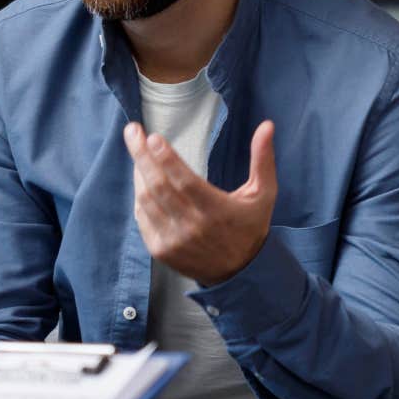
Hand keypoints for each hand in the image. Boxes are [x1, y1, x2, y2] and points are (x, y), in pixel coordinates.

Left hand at [125, 118, 278, 285]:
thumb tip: (266, 125)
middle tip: (132, 132)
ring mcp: (174, 240)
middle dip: (141, 156)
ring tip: (137, 152)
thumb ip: (263, 160)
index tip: (152, 137)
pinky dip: (140, 197)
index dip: (166, 158)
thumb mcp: (263, 194)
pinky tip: (141, 180)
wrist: (239, 273)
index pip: (185, 180)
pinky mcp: (161, 250)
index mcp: (217, 210)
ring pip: (147, 200)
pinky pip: (142, 218)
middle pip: (159, 186)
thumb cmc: (250, 227)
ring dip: (139, 173)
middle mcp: (192, 226)